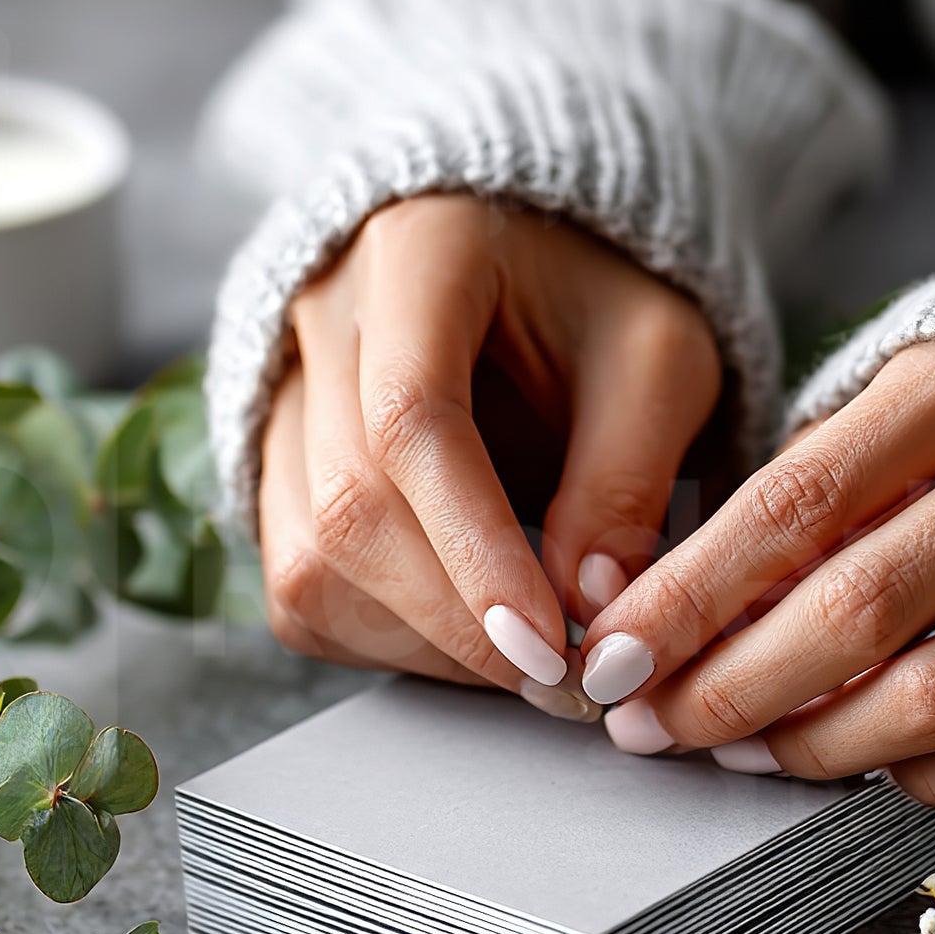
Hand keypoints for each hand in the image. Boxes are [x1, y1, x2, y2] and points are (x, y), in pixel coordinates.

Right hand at [258, 193, 721, 709]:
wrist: (529, 265)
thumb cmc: (597, 306)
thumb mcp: (661, 360)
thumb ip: (629, 476)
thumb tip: (587, 607)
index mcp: (417, 253)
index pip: (410, 419)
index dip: (475, 547)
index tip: (547, 642)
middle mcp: (320, 319)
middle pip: (350, 506)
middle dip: (459, 619)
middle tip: (564, 680)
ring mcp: (281, 399)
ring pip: (312, 563)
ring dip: (426, 641)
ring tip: (528, 656)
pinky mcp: (273, 473)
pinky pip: (302, 590)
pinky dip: (388, 639)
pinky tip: (470, 631)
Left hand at [577, 339, 934, 799]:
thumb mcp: (928, 380)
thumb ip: (826, 467)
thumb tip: (688, 594)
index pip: (796, 503)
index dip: (690, 595)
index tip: (613, 653)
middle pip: (855, 611)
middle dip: (730, 688)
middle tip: (653, 726)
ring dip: (816, 747)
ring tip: (742, 752)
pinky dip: (927, 778)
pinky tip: (865, 769)